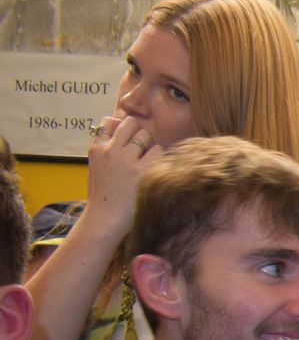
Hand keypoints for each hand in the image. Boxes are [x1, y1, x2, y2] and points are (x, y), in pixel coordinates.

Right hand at [84, 115, 161, 234]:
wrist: (105, 218)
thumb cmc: (104, 194)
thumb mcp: (96, 166)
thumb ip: (106, 148)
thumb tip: (118, 124)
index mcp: (96, 148)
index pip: (109, 121)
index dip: (122, 127)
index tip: (127, 140)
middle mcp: (110, 150)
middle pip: (131, 123)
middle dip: (139, 133)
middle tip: (142, 151)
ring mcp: (126, 160)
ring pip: (146, 135)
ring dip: (151, 146)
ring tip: (147, 163)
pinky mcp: (142, 171)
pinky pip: (159, 151)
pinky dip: (160, 158)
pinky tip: (155, 171)